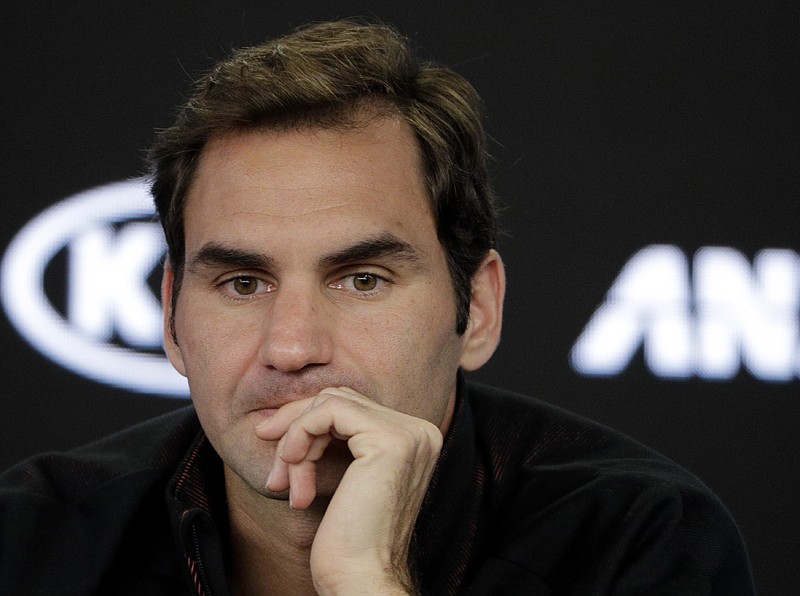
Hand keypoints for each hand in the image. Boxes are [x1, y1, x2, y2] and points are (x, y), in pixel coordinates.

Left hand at [254, 387, 442, 594]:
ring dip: (295, 440)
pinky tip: (293, 471)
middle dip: (296, 429)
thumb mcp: (345, 478)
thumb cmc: (348, 541)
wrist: (361, 580)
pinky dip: (299, 435)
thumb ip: (337, 440)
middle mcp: (419, 432)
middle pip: (340, 399)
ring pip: (330, 402)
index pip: (351, 407)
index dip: (307, 425)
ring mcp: (408, 434)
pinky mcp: (388, 440)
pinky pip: (327, 411)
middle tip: (275, 470)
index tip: (280, 457)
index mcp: (414, 440)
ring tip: (285, 483)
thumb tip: (292, 412)